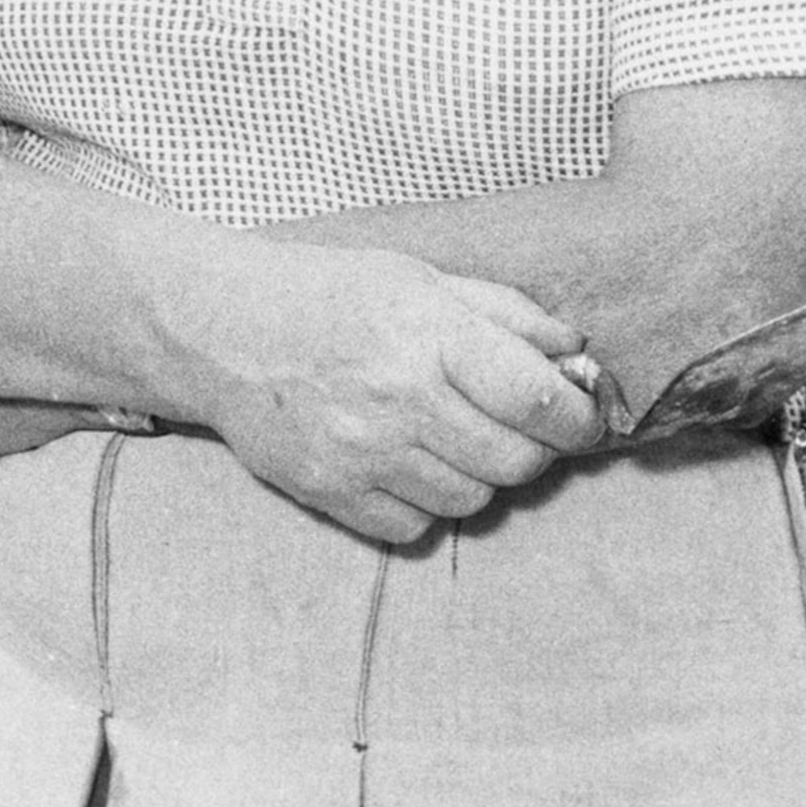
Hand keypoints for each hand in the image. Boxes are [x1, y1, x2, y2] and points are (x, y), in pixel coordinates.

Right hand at [200, 248, 602, 547]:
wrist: (224, 330)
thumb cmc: (331, 295)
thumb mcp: (422, 278)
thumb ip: (506, 314)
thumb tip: (576, 352)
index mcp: (431, 332)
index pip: (537, 398)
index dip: (577, 415)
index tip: (581, 414)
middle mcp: (400, 397)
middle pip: (515, 461)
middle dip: (534, 448)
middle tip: (518, 426)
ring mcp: (363, 453)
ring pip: (472, 500)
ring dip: (479, 476)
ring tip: (451, 437)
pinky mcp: (332, 493)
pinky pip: (415, 528)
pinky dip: (424, 504)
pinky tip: (405, 462)